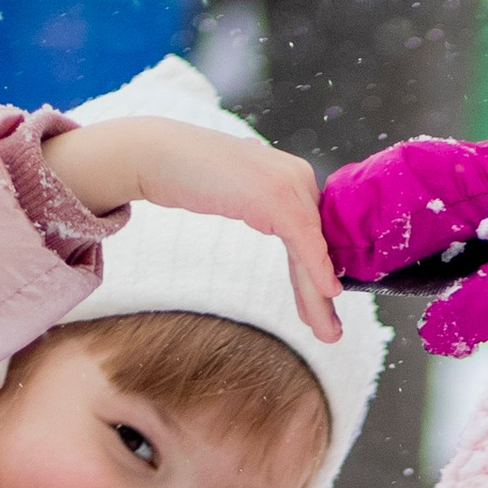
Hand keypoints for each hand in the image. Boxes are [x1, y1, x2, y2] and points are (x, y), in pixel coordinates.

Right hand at [47, 116, 343, 341]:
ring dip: (318, 297)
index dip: (316, 276)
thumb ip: (263, 207)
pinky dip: (315, 271)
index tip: (320, 311)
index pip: (312, 235)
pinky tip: (326, 295)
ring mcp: (289, 183)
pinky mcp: (277, 195)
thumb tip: (276, 226)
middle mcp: (298, 176)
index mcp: (291, 176)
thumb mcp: (239, 193)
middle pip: (317, 246)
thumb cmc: (188, 174)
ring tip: (327, 333)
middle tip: (332, 332)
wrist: (156, 154)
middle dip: (321, 294)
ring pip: (313, 250)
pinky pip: (305, 242)